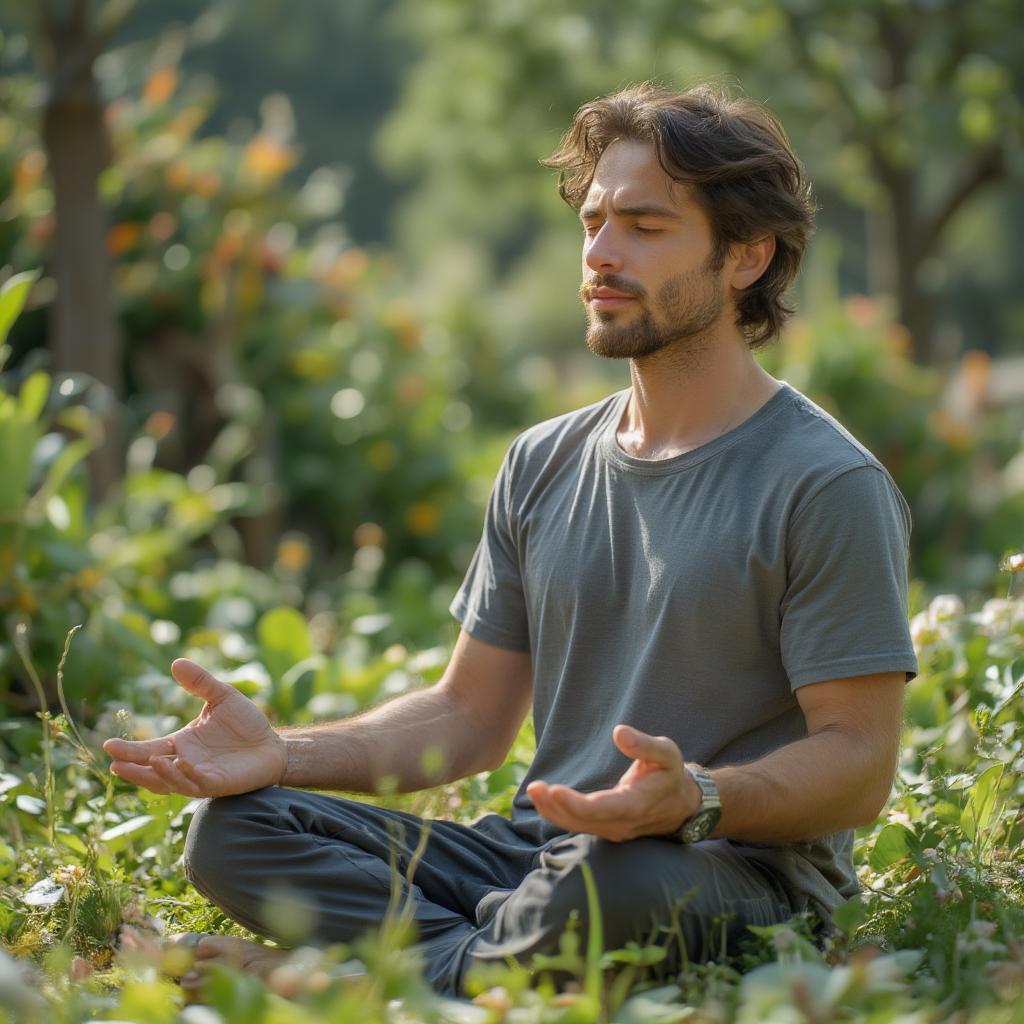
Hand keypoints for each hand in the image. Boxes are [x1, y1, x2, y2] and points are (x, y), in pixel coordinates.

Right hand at [102, 659, 286, 797]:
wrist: (272, 744)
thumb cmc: (245, 723)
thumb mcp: (222, 697)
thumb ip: (200, 682)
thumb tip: (176, 662)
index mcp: (180, 744)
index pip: (148, 749)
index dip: (129, 750)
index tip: (108, 745)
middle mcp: (184, 763)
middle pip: (152, 769)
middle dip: (133, 767)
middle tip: (114, 762)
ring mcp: (199, 776)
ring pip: (170, 782)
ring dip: (157, 775)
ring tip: (147, 762)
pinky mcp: (217, 785)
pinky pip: (197, 784)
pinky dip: (186, 776)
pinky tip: (180, 763)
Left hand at [526, 724, 700, 841]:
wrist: (683, 805)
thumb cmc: (670, 774)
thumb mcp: (666, 753)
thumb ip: (644, 744)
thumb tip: (619, 732)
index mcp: (636, 805)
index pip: (602, 809)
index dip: (576, 804)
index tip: (554, 790)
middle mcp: (622, 824)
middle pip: (583, 821)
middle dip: (556, 807)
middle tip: (534, 788)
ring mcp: (614, 830)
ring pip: (578, 826)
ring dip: (553, 811)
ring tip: (534, 791)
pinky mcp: (606, 829)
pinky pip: (579, 825)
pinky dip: (559, 815)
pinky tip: (544, 800)